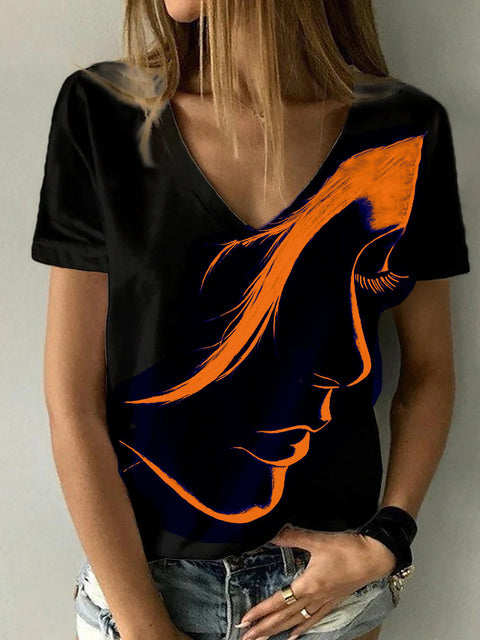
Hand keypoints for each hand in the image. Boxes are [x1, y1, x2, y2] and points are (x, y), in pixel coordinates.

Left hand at [237, 524, 395, 639]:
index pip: (279, 601)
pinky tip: (294, 636)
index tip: (245, 620)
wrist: (374, 557)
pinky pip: (314, 620)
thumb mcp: (317, 540)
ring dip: (278, 630)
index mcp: (308, 584)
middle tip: (246, 637)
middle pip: (284, 616)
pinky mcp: (333, 601)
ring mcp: (324, 602)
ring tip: (263, 639)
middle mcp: (314, 598)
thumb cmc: (347, 549)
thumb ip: (293, 537)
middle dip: (264, 627)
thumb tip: (274, 533)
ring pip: (297, 621)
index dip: (261, 611)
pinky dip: (302, 629)